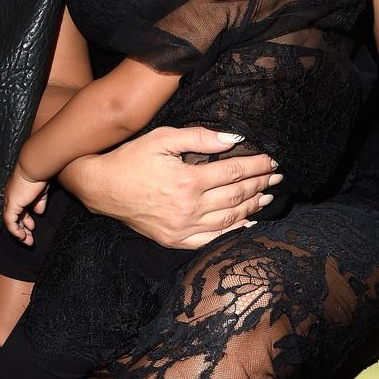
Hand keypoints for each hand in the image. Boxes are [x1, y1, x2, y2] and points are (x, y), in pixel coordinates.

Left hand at [3, 161, 48, 245]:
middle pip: (14, 217)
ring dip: (20, 233)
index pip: (19, 209)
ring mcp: (10, 201)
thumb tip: (39, 212)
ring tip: (28, 241)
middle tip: (30, 239)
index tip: (32, 227)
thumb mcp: (41, 191)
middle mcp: (11, 196)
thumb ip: (40, 202)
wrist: (35, 166)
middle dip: (22, 229)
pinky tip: (22, 237)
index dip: (25, 220)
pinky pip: (10, 223)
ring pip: (11, 222)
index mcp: (17, 192)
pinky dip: (16, 231)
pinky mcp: (11, 205)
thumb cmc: (39, 174)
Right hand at [59, 126, 281, 249]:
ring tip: (268, 197)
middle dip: (260, 184)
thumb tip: (233, 139)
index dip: (256, 166)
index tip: (272, 160)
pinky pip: (211, 239)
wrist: (101, 188)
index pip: (233, 172)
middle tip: (277, 177)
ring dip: (252, 207)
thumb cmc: (131, 158)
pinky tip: (246, 224)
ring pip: (227, 218)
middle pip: (235, 196)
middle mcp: (189, 208)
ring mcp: (182, 228)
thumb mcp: (162, 138)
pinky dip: (232, 232)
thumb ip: (199, 138)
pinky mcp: (174, 240)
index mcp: (188, 180)